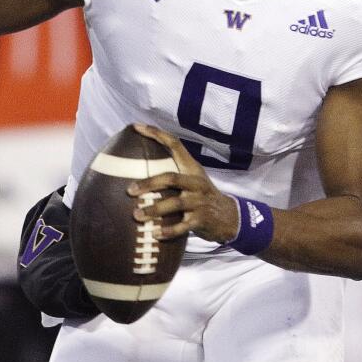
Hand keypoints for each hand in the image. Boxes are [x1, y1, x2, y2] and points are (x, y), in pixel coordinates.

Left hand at [127, 124, 240, 243]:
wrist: (231, 217)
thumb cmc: (202, 197)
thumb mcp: (193, 181)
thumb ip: (173, 175)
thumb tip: (139, 171)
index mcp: (192, 169)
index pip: (175, 144)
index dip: (156, 134)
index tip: (137, 127)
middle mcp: (196, 182)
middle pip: (170, 178)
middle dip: (149, 183)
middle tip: (130, 190)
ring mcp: (200, 201)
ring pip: (174, 203)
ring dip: (154, 210)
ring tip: (137, 216)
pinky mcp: (202, 220)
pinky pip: (182, 227)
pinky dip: (167, 231)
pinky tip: (154, 234)